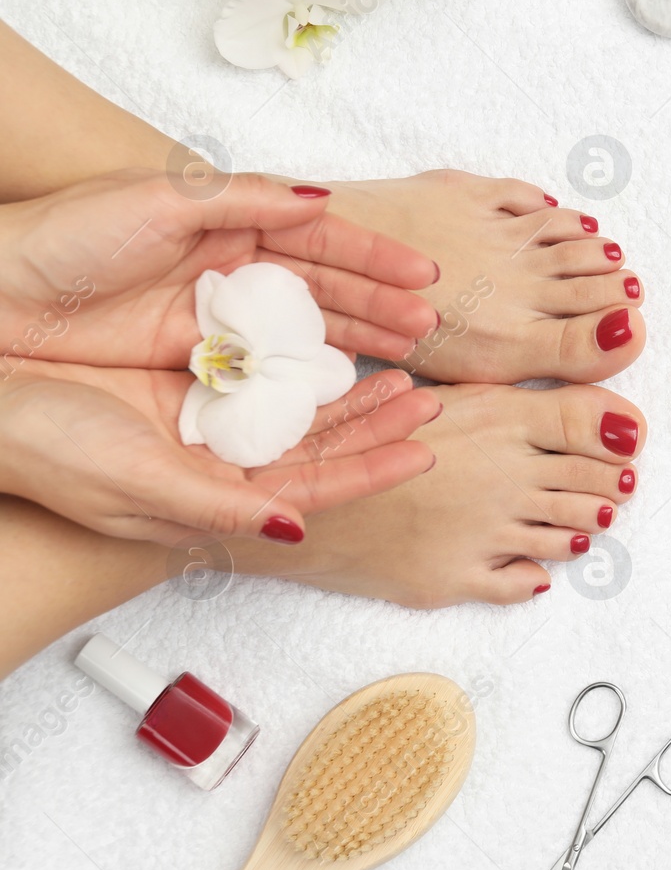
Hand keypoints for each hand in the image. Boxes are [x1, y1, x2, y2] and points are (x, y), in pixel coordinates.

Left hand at [0, 169, 438, 370]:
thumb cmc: (65, 236)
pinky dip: (308, 386)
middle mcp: (231, 277)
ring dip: (358, 347)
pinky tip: (346, 390)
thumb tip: (321, 198)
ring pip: (304, 338)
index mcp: (228, 227)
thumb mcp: (158, 200)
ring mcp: (216, 328)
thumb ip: (244, 199)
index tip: (424, 275)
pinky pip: (266, 379)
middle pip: (325, 293)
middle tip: (428, 328)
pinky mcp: (193, 374)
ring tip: (408, 360)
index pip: (320, 241)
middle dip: (380, 308)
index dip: (375, 257)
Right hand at [0, 361, 439, 544]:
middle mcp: (209, 454)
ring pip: (293, 401)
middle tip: (426, 399)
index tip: (423, 453)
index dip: (368, 470)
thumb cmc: (45, 447)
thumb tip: (294, 529)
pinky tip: (331, 340)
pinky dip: (298, 350)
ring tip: (399, 369)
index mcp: (205, 491)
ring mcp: (197, 410)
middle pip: (313, 440)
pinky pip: (257, 361)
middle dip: (373, 423)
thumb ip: (219, 508)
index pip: (308, 484)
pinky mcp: (177, 364)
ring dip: (346, 388)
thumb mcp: (136, 482)